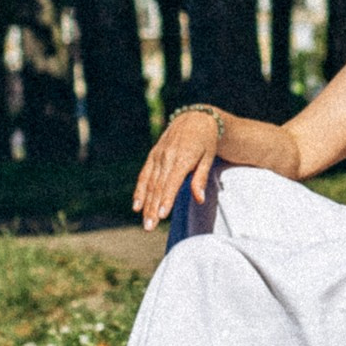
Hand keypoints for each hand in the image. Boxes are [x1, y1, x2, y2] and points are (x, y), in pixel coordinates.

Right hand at [133, 107, 220, 229]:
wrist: (194, 118)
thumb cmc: (205, 141)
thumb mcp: (209, 157)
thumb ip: (201, 178)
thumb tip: (199, 199)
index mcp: (182, 157)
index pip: (172, 182)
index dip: (166, 199)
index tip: (162, 215)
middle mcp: (167, 157)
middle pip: (158, 186)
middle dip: (153, 208)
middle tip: (149, 227)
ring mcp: (158, 156)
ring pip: (149, 183)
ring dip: (146, 204)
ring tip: (144, 222)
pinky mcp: (153, 156)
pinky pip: (144, 175)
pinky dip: (139, 191)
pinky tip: (136, 205)